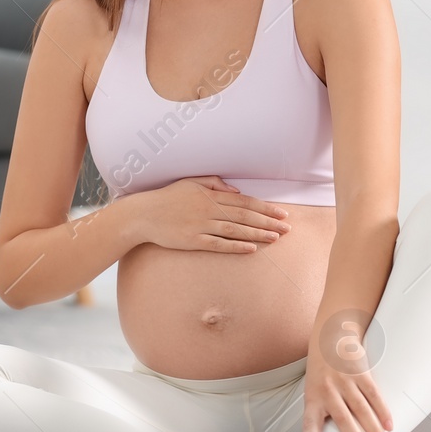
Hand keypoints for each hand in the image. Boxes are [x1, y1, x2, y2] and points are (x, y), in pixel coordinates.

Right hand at [129, 176, 291, 252]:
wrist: (143, 214)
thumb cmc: (167, 198)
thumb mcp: (190, 182)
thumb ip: (213, 183)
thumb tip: (235, 190)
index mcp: (210, 195)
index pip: (244, 202)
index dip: (265, 208)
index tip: (282, 214)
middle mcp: (209, 209)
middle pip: (245, 215)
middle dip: (268, 222)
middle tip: (287, 228)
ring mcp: (201, 225)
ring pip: (236, 230)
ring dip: (257, 234)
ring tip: (276, 238)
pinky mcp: (193, 240)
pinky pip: (219, 244)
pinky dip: (236, 247)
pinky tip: (251, 249)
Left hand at [302, 318, 392, 431]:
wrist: (331, 338)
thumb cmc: (320, 373)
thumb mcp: (311, 394)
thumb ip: (312, 422)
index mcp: (313, 398)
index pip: (309, 422)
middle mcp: (327, 390)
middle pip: (342, 419)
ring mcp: (344, 381)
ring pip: (361, 409)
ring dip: (373, 429)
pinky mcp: (360, 372)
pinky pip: (373, 395)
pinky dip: (382, 411)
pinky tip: (389, 425)